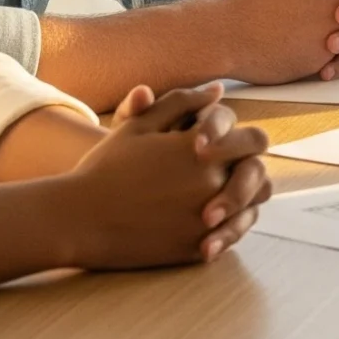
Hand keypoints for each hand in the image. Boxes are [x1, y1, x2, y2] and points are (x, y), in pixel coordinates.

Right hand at [61, 83, 271, 268]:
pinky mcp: (197, 248)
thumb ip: (183, 102)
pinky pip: (231, 237)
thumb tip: (218, 90)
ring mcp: (207, 220)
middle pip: (259, 176)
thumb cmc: (107, 167)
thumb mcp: (140, 125)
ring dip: (244, 200)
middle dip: (248, 171)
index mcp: (204, 150)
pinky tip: (208, 220)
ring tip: (222, 194)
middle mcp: (212, 184)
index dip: (243, 140)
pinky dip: (227, 228)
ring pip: (251, 209)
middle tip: (229, 171)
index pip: (254, 141)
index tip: (222, 145)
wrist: (79, 218)